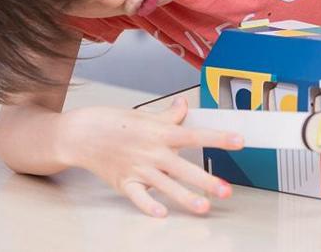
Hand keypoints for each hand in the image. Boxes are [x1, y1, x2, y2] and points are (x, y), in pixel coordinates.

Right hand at [61, 97, 243, 217]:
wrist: (81, 134)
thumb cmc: (112, 123)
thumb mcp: (144, 115)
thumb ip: (168, 115)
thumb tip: (184, 106)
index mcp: (159, 133)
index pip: (195, 135)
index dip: (219, 138)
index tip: (239, 141)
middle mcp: (152, 152)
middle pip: (184, 167)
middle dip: (206, 181)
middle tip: (226, 190)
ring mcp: (138, 169)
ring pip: (166, 186)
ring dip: (186, 198)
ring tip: (204, 208)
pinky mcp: (124, 183)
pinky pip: (138, 197)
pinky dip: (148, 206)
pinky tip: (162, 214)